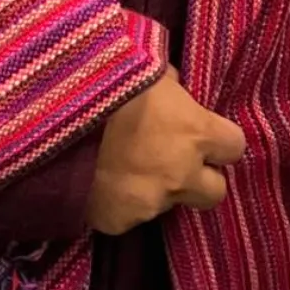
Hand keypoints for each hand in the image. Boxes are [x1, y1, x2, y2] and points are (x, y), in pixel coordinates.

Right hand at [84, 71, 245, 235]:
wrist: (54, 119)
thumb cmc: (107, 82)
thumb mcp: (147, 67)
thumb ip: (172, 83)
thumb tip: (177, 87)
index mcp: (197, 133)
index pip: (235, 146)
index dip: (221, 141)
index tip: (204, 133)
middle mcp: (182, 174)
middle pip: (215, 191)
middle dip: (200, 177)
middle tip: (176, 160)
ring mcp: (151, 203)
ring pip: (168, 203)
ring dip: (157, 187)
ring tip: (125, 163)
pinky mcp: (119, 222)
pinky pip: (130, 216)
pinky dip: (122, 202)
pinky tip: (102, 179)